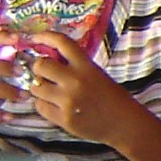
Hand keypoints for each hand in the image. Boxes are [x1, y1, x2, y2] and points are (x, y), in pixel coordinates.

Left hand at [21, 32, 140, 143]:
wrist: (124, 123)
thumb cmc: (112, 97)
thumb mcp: (97, 74)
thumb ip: (76, 66)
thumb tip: (49, 59)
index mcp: (87, 67)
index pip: (62, 43)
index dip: (45, 37)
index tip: (35, 38)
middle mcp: (76, 81)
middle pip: (40, 65)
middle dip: (39, 69)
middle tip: (44, 74)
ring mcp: (68, 101)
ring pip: (35, 87)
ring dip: (39, 88)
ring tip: (51, 93)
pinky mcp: (64, 118)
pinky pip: (40, 106)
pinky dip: (44, 105)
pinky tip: (55, 106)